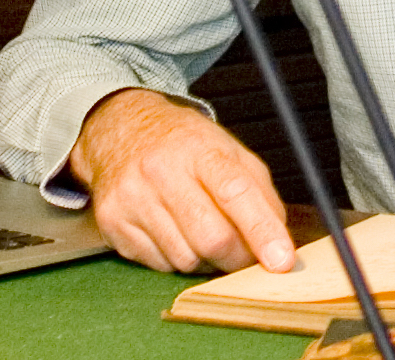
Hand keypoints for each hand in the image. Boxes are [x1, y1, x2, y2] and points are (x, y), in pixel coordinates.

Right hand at [69, 87, 295, 274]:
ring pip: (186, 259)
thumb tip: (279, 239)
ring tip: (198, 229)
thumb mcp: (228, 150)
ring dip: (204, 258)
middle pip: (211, 237)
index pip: (234, 191)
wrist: (122, 129)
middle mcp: (161, 170)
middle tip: (243, 253)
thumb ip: (259, 192)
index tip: (281, 259)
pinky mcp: (112, 222)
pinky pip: (158, 265)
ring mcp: (133, 197)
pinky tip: (170, 230)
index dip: (261, 230)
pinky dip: (174, 258)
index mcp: (198, 148)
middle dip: (237, 257)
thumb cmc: (182, 143)